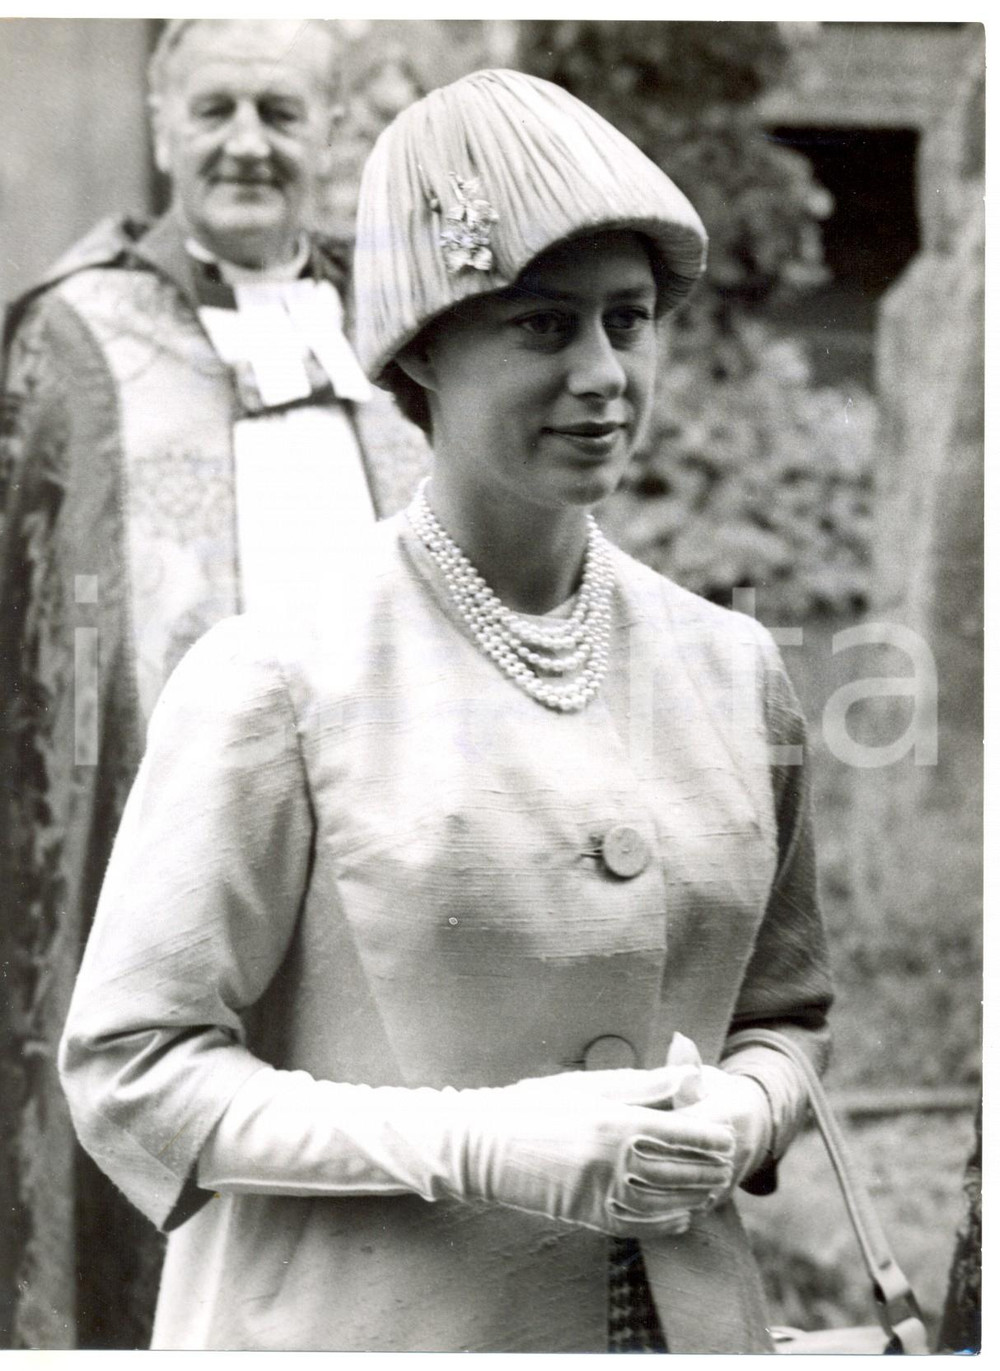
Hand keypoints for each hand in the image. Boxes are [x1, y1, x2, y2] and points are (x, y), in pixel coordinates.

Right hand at [458, 1072, 735, 1235]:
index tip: (729, 1137)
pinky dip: (665, 1223)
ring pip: (665, 1201)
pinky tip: (680, 1217)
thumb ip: (645, 1086)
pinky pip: (639, 1225)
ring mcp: (600, 1192)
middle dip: (709, 1169)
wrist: (486, 1145)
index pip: (683, 1133)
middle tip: (727, 1166)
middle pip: (680, 1169)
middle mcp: (613, 1159)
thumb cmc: (537, 1105)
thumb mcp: (590, 1087)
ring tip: (711, 1190)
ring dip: (693, 1197)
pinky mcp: (587, 1216)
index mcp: (616, 1120)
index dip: (711, 1137)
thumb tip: (692, 1075)